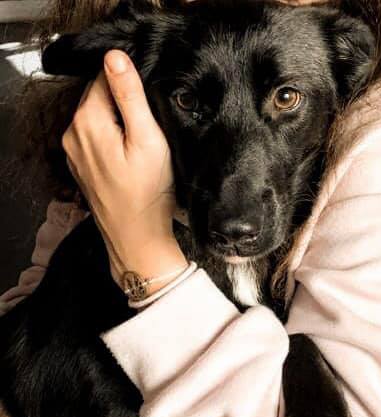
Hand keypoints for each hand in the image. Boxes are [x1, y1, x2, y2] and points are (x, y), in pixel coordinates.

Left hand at [62, 50, 187, 290]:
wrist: (136, 239)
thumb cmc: (147, 194)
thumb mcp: (148, 139)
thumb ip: (130, 96)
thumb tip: (116, 57)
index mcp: (87, 120)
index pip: (105, 75)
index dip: (131, 81)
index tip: (151, 101)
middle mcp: (73, 133)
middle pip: (99, 97)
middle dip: (124, 102)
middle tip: (151, 125)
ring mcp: (75, 152)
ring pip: (98, 118)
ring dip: (119, 122)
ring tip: (143, 144)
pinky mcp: (82, 167)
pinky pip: (96, 139)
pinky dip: (113, 140)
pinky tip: (131, 158)